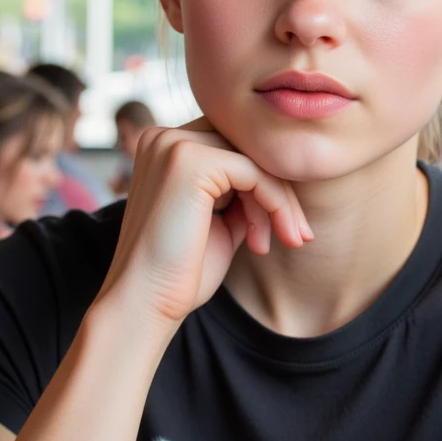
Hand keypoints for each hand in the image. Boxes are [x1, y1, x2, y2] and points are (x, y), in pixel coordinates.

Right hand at [101, 117, 312, 326]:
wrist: (144, 304)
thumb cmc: (180, 272)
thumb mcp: (221, 221)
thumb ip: (243, 193)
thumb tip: (282, 178)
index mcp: (164, 147)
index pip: (233, 146)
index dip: (266, 182)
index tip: (287, 227)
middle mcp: (163, 136)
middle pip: (246, 147)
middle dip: (278, 192)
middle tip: (297, 235)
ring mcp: (174, 145)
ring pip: (254, 159)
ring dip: (279, 203)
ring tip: (287, 240)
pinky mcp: (190, 162)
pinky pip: (254, 173)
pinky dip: (273, 205)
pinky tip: (265, 242)